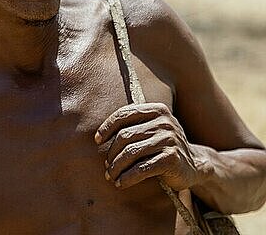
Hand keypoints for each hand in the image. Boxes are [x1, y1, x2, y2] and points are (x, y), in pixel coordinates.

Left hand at [95, 103, 210, 190]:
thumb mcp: (152, 130)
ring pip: (131, 153)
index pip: (124, 114)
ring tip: (111, 176)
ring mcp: (169, 139)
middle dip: (111, 153)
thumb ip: (133, 126)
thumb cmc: (164, 146)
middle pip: (125, 136)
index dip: (107, 127)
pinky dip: (128, 177)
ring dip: (117, 167)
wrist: (195, 164)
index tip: (98, 141)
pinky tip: (122, 183)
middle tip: (106, 166)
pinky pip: (142, 168)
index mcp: (157, 110)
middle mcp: (164, 122)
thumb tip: (99, 136)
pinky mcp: (172, 158)